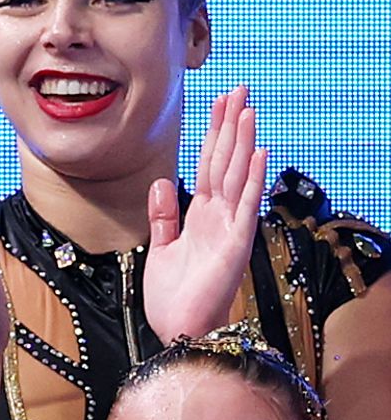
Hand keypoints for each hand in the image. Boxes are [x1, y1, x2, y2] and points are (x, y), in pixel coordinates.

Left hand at [143, 86, 267, 342]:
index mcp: (200, 217)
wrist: (177, 331)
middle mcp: (218, 217)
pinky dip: (251, 178)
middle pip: (224, 161)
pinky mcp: (236, 244)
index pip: (207, 165)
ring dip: (243, 142)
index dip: (212, 134)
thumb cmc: (172, 299)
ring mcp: (229, 228)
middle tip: (238, 88)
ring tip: (249, 108)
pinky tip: (258, 152)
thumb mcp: (161, 249)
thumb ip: (163, 216)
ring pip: (236, 176)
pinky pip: (245, 205)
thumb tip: (162, 181)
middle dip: (230, 125)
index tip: (219, 104)